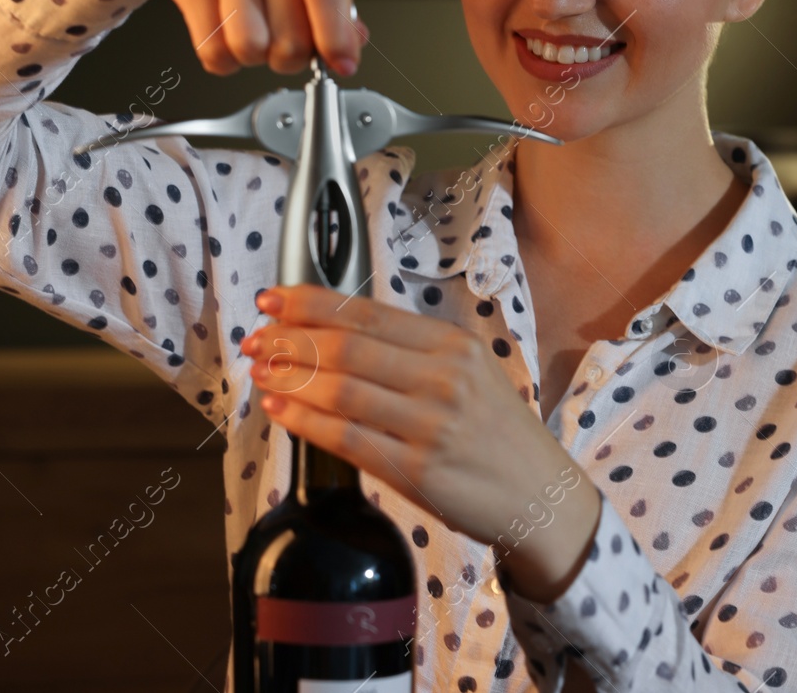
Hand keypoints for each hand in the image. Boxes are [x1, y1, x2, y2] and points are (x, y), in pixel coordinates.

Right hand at [67, 0, 368, 75]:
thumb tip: (353, 44)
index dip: (337, 40)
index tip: (341, 65)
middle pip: (293, 40)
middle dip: (287, 58)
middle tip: (278, 42)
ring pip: (251, 47)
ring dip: (250, 58)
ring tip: (247, 36)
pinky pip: (212, 47)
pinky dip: (220, 57)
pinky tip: (222, 35)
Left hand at [243, 284, 601, 601]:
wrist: (540, 497)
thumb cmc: (496, 434)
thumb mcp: (469, 373)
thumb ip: (412, 352)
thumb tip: (335, 335)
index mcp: (453, 345)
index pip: (366, 314)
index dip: (310, 303)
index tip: (273, 300)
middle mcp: (443, 378)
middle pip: (346, 348)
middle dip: (289, 340)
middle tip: (256, 339)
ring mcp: (430, 425)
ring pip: (340, 390)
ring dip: (289, 378)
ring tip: (262, 372)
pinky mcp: (417, 470)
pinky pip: (346, 439)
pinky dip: (305, 422)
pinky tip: (281, 410)